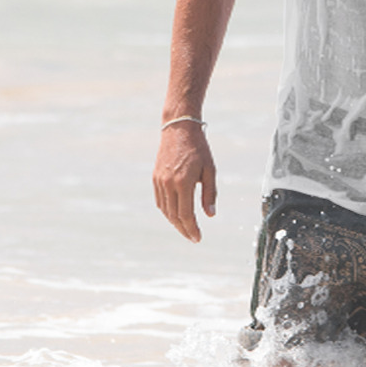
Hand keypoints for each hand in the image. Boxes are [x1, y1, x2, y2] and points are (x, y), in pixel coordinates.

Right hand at [153, 123, 216, 242]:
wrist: (179, 128)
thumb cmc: (199, 148)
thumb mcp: (210, 170)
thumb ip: (210, 193)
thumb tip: (210, 215)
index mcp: (183, 182)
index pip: (186, 214)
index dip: (192, 229)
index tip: (198, 238)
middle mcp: (168, 184)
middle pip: (174, 216)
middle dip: (184, 229)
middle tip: (193, 238)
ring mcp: (159, 181)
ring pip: (165, 210)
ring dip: (175, 222)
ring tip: (186, 229)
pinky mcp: (155, 178)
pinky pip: (160, 201)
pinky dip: (167, 211)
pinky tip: (175, 215)